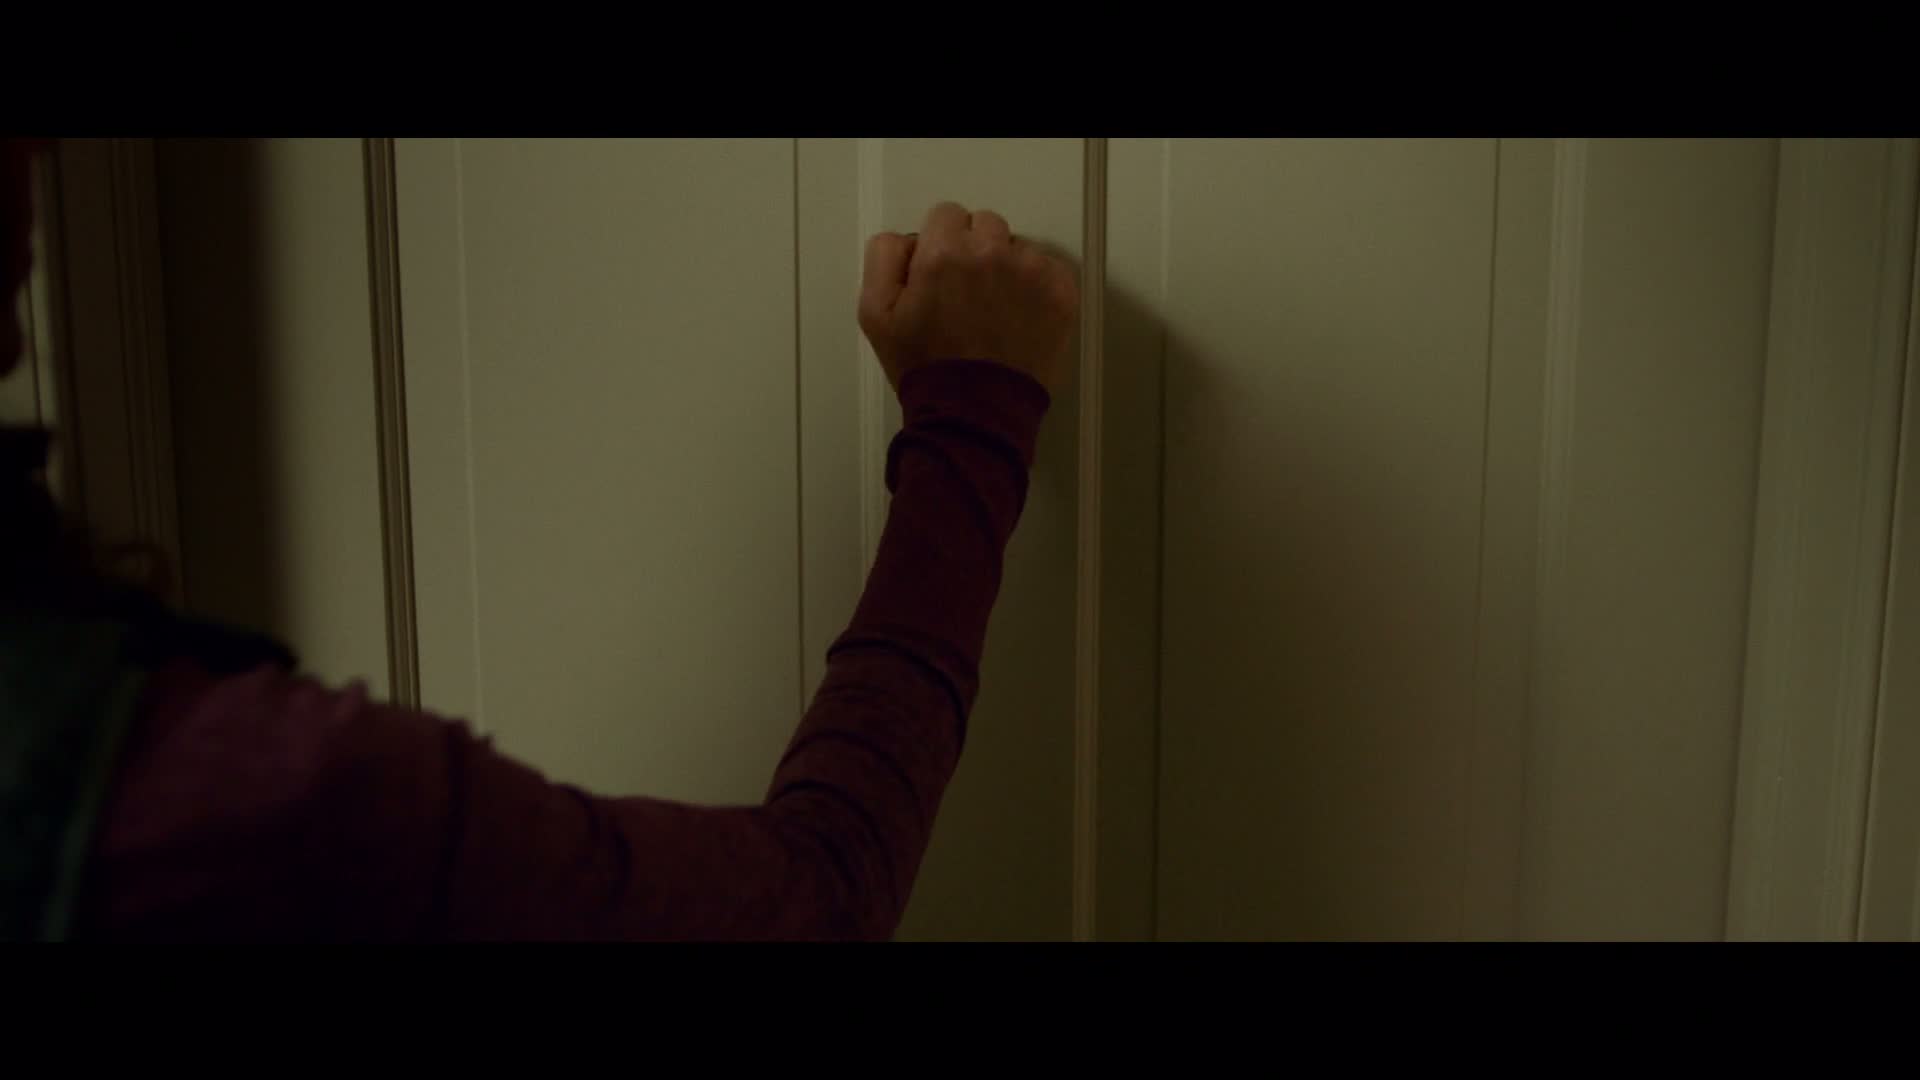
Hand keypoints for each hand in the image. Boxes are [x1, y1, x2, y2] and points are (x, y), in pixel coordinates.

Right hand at [858, 202, 1078, 397]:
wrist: (974, 415)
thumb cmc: (925, 368)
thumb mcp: (874, 314)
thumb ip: (884, 257)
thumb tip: (909, 239)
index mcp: (944, 252)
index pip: (945, 215)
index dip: (939, 245)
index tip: (940, 276)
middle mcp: (992, 252)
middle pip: (984, 225)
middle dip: (973, 251)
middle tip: (966, 295)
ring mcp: (1032, 271)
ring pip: (1017, 246)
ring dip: (1006, 268)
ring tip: (994, 312)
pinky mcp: (1062, 293)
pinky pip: (1048, 268)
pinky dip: (1036, 285)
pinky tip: (1019, 317)